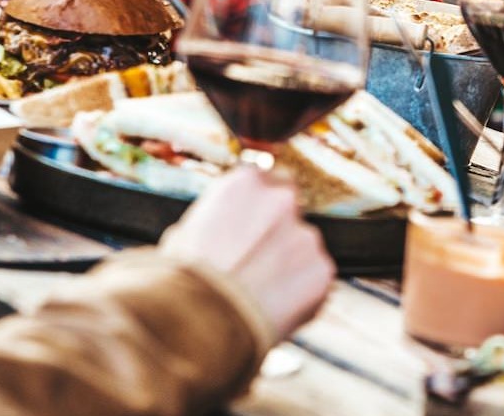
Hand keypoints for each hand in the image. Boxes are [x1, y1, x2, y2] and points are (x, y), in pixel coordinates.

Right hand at [159, 167, 334, 341]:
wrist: (199, 322)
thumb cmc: (181, 281)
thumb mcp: (186, 234)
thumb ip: (217, 221)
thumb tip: (220, 230)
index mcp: (245, 184)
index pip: (268, 180)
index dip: (260, 208)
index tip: (254, 227)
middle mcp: (281, 200)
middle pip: (292, 210)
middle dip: (279, 233)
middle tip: (258, 263)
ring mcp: (305, 235)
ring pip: (303, 248)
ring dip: (289, 266)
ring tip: (258, 295)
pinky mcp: (322, 269)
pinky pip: (315, 280)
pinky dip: (301, 295)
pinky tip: (273, 310)